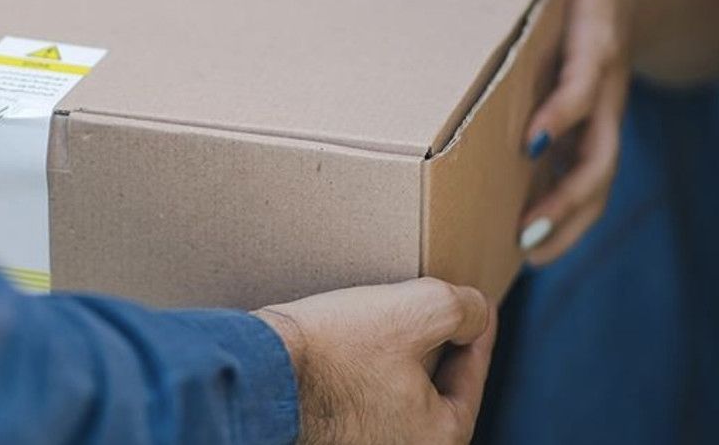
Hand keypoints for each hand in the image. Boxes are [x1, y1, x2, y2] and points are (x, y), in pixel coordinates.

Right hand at [254, 278, 496, 444]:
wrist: (259, 370)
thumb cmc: (335, 349)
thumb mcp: (417, 310)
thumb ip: (463, 309)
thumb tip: (475, 313)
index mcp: (438, 438)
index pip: (473, 376)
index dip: (478, 331)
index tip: (476, 305)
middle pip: (437, 389)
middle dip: (439, 347)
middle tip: (435, 311)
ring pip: (401, 392)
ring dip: (402, 357)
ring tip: (394, 320)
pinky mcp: (334, 435)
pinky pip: (368, 399)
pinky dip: (372, 371)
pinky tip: (357, 342)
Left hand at [493, 0, 633, 263]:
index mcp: (596, 46)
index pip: (585, 85)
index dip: (565, 111)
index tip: (532, 138)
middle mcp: (603, 92)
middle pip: (599, 155)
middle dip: (567, 195)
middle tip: (526, 229)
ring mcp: (599, 120)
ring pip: (595, 181)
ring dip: (567, 221)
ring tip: (526, 254)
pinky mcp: (586, 136)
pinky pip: (582, 183)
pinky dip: (563, 217)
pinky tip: (525, 247)